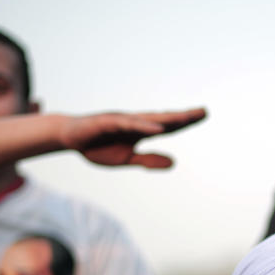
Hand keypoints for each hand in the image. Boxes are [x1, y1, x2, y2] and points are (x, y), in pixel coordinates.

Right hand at [58, 107, 206, 167]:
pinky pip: (129, 123)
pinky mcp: (108, 121)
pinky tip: (159, 128)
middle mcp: (135, 122)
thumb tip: (175, 163)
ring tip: (187, 117)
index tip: (203, 116)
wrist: (69, 137)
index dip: (185, 122)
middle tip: (204, 112)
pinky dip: (144, 125)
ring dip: (168, 118)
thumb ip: (149, 161)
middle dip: (183, 116)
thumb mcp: (126, 159)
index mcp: (141, 131)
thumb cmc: (97, 147)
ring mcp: (122, 120)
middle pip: (163, 119)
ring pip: (149, 118)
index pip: (167, 126)